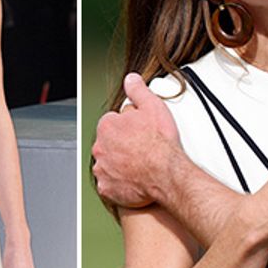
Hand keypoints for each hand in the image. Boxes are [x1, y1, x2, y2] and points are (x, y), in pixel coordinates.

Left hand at [92, 73, 181, 207]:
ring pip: (108, 164)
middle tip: (141, 150)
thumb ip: (138, 91)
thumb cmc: (161, 144)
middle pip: (108, 144)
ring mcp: (102, 169)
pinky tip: (134, 180)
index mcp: (108, 126)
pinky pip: (110, 185)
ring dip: (119, 164)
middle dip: (121, 146)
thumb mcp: (153, 107)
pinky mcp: (107, 188)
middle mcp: (100, 147)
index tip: (139, 133)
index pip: (112, 123)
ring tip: (139, 166)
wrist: (167, 174)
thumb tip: (131, 79)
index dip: (128, 128)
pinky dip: (119, 183)